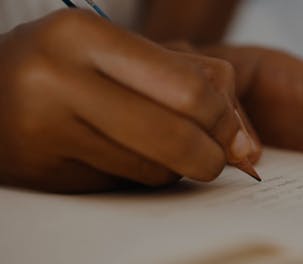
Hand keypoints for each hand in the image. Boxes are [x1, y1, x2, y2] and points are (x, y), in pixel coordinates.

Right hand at [0, 10, 253, 192]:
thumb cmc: (65, 66)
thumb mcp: (120, 51)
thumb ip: (188, 79)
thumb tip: (243, 143)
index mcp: (84, 36)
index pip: (188, 89)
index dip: (224, 120)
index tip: (235, 137)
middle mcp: (58, 81)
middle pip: (176, 136)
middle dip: (212, 156)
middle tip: (216, 158)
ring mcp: (46, 131)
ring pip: (154, 169)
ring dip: (175, 166)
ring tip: (158, 146)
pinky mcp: (46, 174)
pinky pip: (125, 185)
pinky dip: (142, 176)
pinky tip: (125, 156)